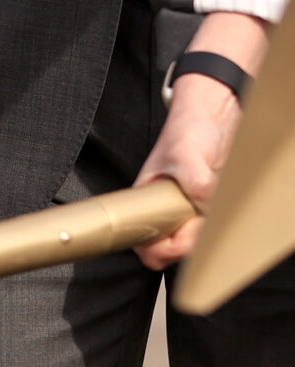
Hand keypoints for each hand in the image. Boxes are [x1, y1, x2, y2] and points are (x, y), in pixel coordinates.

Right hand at [132, 12, 270, 267]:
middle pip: (173, 250)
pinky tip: (220, 200)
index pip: (146, 247)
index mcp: (146, 203)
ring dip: (206, 229)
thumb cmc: (187, 129)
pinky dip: (220, 220)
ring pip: (195, 242)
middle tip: (200, 217)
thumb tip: (207, 210)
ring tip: (211, 203)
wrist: (214, 116)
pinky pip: (212, 228)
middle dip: (189, 240)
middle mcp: (165, 212)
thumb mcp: (187, 155)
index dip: (163, 248)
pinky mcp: (207, 209)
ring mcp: (188, 212)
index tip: (181, 235)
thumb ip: (197, 185)